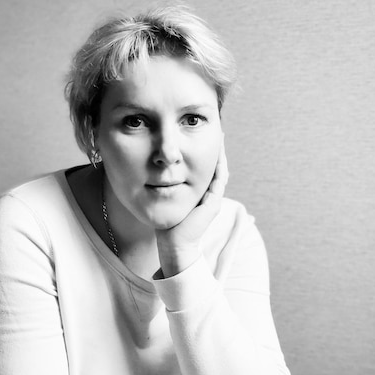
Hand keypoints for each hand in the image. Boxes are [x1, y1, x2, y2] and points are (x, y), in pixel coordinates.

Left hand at [156, 139, 228, 277]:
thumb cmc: (167, 224)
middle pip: (214, 166)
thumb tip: (154, 170)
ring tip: (220, 135)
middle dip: (214, 148)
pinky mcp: (213, 203)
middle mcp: (208, 195)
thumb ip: (164, 186)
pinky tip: (218, 151)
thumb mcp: (165, 198)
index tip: (200, 134)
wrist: (173, 245)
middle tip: (216, 129)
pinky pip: (219, 179)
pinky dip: (219, 164)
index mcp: (199, 193)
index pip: (203, 167)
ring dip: (220, 153)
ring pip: (219, 170)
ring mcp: (213, 199)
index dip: (203, 151)